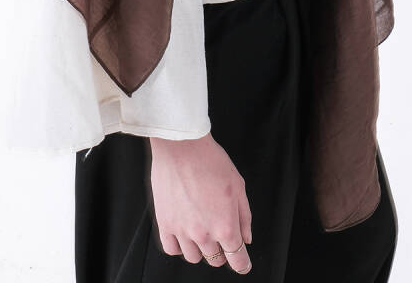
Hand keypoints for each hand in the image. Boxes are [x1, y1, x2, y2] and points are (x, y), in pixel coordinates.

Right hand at [148, 132, 252, 272]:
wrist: (182, 147)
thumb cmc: (210, 160)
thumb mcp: (238, 186)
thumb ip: (244, 217)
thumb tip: (246, 238)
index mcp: (225, 226)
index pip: (237, 260)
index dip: (242, 264)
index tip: (243, 263)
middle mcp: (204, 234)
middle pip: (216, 260)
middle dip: (222, 251)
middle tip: (221, 234)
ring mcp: (182, 231)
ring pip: (194, 258)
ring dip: (201, 249)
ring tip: (201, 230)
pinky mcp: (165, 224)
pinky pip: (172, 249)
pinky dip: (179, 246)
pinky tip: (184, 233)